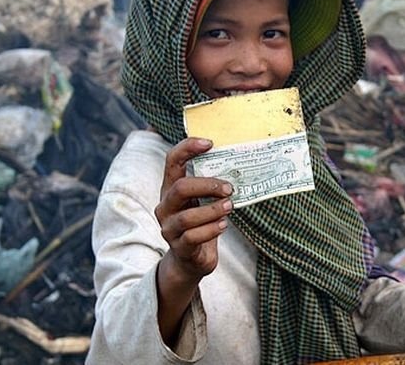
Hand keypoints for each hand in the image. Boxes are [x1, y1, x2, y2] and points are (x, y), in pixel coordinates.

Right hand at [155, 137, 233, 280]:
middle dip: (207, 185)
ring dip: (213, 210)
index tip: (209, 143)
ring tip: (230, 206)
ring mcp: (169, 228)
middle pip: (180, 188)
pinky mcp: (179, 247)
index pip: (171, 161)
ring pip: (188, 216)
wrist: (191, 260)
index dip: (187, 148)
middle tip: (229, 188)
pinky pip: (193, 237)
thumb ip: (211, 186)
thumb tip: (240, 164)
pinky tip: (223, 225)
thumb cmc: (201, 224)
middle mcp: (165, 207)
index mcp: (170, 189)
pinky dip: (212, 229)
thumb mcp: (202, 201)